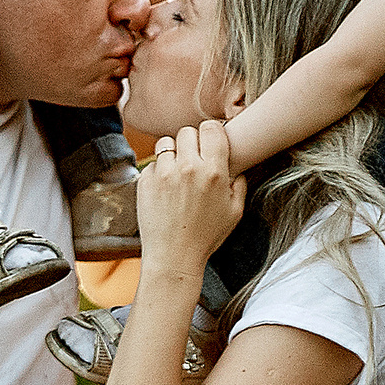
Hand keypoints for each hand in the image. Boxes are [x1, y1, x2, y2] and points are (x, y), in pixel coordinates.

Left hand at [137, 121, 243, 271]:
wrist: (173, 256)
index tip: (211, 141)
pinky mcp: (145, 181)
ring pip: (167, 143)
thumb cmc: (206, 236)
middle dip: (192, 142)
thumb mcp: (235, 211)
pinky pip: (153, 162)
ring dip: (173, 153)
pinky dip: (159, 170)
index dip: (212, 132)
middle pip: (187, 131)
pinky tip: (166, 188)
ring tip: (178, 172)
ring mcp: (164, 173)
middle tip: (194, 159)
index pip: (211, 128)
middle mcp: (188, 167)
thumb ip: (238, 183)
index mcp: (213, 171)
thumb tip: (236, 165)